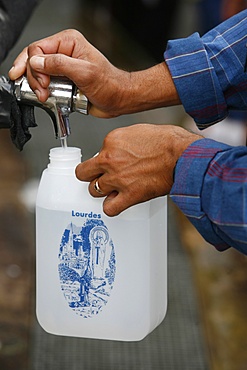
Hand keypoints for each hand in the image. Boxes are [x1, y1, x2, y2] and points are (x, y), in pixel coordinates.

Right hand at [8, 29, 179, 117]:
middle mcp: (64, 52)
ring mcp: (63, 67)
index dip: (34, 66)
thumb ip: (59, 65)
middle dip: (34, 78)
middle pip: (34, 61)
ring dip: (38, 86)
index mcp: (69, 42)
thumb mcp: (85, 72)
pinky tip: (48, 97)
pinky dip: (44, 92)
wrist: (119, 99)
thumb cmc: (110, 84)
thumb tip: (37, 62)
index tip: (42, 82)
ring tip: (45, 96)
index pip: (38, 48)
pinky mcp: (63, 81)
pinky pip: (46, 84)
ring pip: (38, 74)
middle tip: (42, 91)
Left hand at [76, 123, 201, 215]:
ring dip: (101, 191)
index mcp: (111, 141)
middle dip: (91, 175)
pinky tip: (117, 202)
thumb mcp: (139, 130)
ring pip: (93, 191)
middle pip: (84, 173)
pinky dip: (111, 207)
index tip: (110, 163)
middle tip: (101, 176)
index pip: (96, 154)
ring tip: (111, 190)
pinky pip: (109, 208)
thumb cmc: (168, 141)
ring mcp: (118, 179)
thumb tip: (120, 150)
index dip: (102, 160)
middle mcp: (110, 159)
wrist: (182, 155)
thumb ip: (122, 142)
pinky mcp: (129, 195)